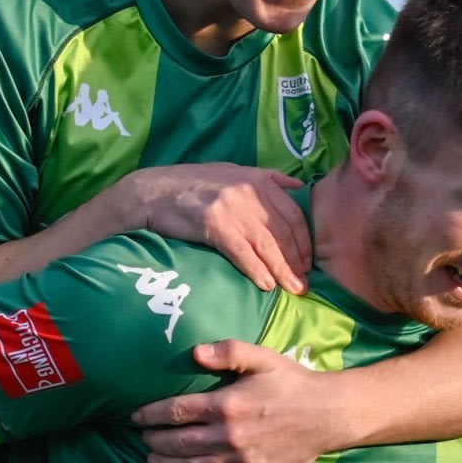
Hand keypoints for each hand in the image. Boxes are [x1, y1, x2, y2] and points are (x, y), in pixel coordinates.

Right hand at [123, 165, 309, 293]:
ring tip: (293, 290)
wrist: (152, 192)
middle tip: (304, 284)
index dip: (304, 240)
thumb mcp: (232, 171)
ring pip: (267, 245)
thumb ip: (265, 178)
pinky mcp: (214, 225)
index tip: (308, 261)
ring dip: (283, 271)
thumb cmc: (192, 185)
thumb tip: (297, 186)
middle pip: (284, 232)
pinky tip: (266, 285)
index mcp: (258, 179)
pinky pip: (243, 253)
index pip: (293, 213)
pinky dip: (257, 271)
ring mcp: (232, 207)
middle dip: (297, 261)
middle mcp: (249, 191)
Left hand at [132, 339, 344, 462]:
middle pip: (179, 442)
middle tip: (143, 438)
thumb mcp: (262, 357)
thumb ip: (228, 352)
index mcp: (226, 404)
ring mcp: (241, 461)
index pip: (176, 411)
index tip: (136, 416)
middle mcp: (229, 436)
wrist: (328, 413)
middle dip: (155, 440)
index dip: (151, 415)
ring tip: (152, 460)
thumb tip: (194, 354)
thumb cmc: (292, 383)